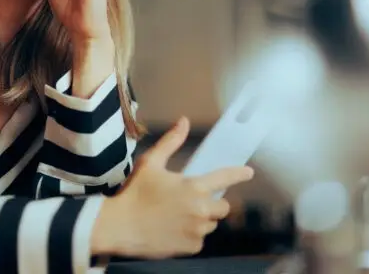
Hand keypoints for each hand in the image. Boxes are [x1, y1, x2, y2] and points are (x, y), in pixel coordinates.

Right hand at [91, 117, 254, 258]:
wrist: (120, 226)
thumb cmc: (135, 193)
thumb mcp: (151, 162)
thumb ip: (171, 142)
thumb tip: (183, 121)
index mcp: (194, 186)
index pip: (225, 178)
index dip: (239, 174)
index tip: (248, 173)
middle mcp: (201, 209)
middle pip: (223, 207)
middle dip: (213, 203)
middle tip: (193, 200)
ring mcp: (197, 230)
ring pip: (211, 223)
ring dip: (201, 219)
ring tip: (178, 215)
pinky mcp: (191, 246)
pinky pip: (199, 239)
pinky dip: (191, 235)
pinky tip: (173, 229)